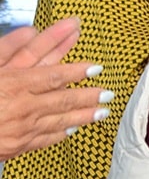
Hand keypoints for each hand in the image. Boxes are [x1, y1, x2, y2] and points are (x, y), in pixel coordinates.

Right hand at [0, 18, 108, 159]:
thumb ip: (7, 49)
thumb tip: (31, 30)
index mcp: (11, 84)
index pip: (53, 75)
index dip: (76, 70)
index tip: (95, 67)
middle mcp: (20, 107)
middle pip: (62, 99)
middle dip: (89, 94)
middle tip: (108, 91)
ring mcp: (19, 130)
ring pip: (59, 121)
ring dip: (83, 115)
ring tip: (102, 110)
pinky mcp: (15, 147)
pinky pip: (44, 140)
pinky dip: (61, 133)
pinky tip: (72, 130)